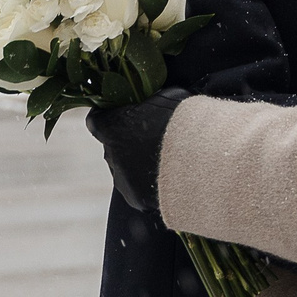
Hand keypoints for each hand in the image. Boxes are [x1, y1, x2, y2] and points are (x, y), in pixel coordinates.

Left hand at [86, 89, 186, 214]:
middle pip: (114, 148)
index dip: (110, 118)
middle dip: (130, 144)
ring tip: (168, 162)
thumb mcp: (165, 96)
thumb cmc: (182, 120)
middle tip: (155, 141)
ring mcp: (122, 180)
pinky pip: (139, 191)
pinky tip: (171, 178)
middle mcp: (110, 154)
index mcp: (111, 127)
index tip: (122, 117)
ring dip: (140, 167)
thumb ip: (150, 102)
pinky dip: (151, 186)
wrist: (199, 156)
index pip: (97, 121)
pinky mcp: (137, 199)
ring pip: (126, 171)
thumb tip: (154, 101)